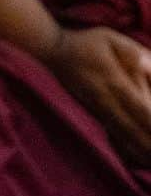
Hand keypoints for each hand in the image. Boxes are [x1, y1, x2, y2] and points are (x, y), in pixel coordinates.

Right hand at [45, 27, 150, 162]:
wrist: (54, 53)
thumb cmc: (86, 43)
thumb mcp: (109, 38)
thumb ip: (131, 51)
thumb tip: (149, 64)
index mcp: (113, 80)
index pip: (139, 107)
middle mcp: (106, 99)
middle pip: (134, 127)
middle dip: (150, 141)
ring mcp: (99, 109)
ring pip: (124, 135)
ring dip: (142, 149)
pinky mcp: (95, 115)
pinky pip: (114, 136)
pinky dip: (128, 149)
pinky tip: (140, 157)